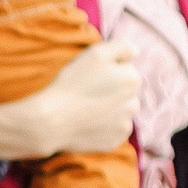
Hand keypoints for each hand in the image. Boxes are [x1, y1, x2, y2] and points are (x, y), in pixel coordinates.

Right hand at [0, 41, 139, 159]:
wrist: (51, 121)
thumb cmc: (71, 84)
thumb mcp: (95, 54)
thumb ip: (122, 46)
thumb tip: (136, 51)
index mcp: (133, 80)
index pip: (124, 70)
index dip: (106, 71)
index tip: (89, 76)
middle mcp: (135, 103)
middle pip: (124, 92)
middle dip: (110, 90)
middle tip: (85, 92)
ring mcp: (125, 124)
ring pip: (119, 112)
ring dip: (107, 109)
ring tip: (84, 109)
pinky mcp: (114, 141)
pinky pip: (111, 130)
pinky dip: (102, 127)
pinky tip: (86, 123)